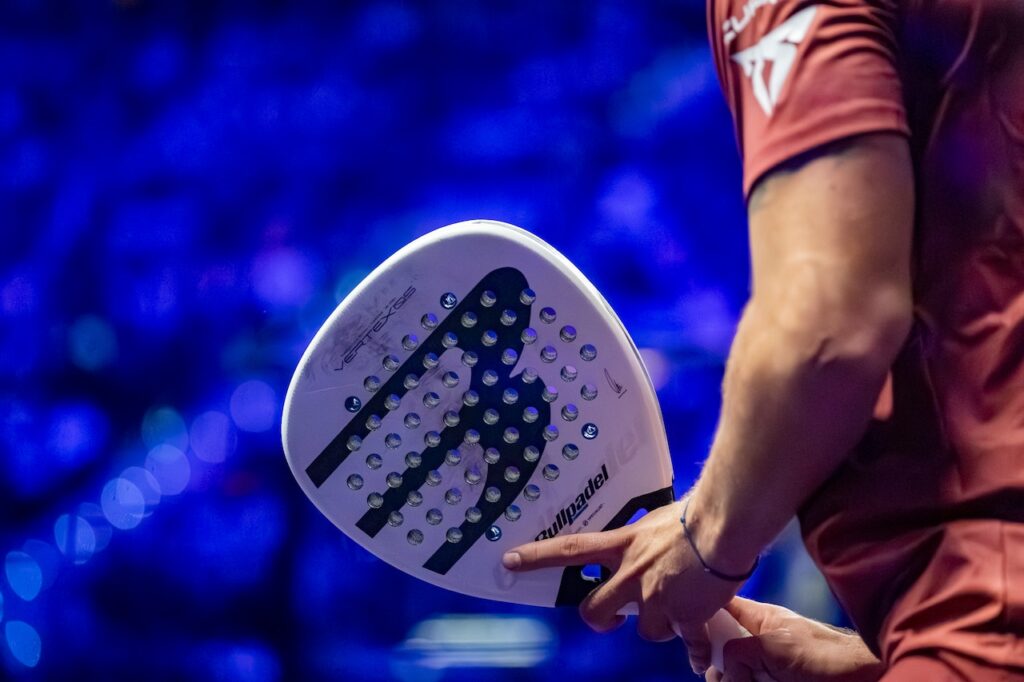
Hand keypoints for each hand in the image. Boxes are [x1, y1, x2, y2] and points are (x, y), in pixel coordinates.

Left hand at [503, 499, 741, 668]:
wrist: (722, 527)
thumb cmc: (696, 513)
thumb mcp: (657, 519)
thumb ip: (645, 535)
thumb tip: (649, 536)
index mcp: (623, 544)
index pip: (570, 550)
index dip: (537, 556)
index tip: (509, 560)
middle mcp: (632, 574)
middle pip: (595, 609)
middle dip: (600, 620)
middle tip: (611, 620)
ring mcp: (655, 597)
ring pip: (645, 630)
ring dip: (659, 625)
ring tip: (679, 610)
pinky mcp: (683, 615)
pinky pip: (686, 643)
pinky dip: (694, 649)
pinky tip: (699, 653)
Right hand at [705, 598, 883, 681]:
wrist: (855, 677)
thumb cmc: (820, 654)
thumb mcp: (772, 645)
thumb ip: (739, 649)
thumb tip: (721, 667)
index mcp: (758, 619)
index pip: (722, 609)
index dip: (705, 616)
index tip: (691, 631)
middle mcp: (758, 642)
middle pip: (721, 650)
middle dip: (716, 666)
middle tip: (718, 675)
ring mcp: (764, 666)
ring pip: (733, 674)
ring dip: (730, 679)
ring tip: (736, 681)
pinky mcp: (771, 681)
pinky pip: (746, 681)